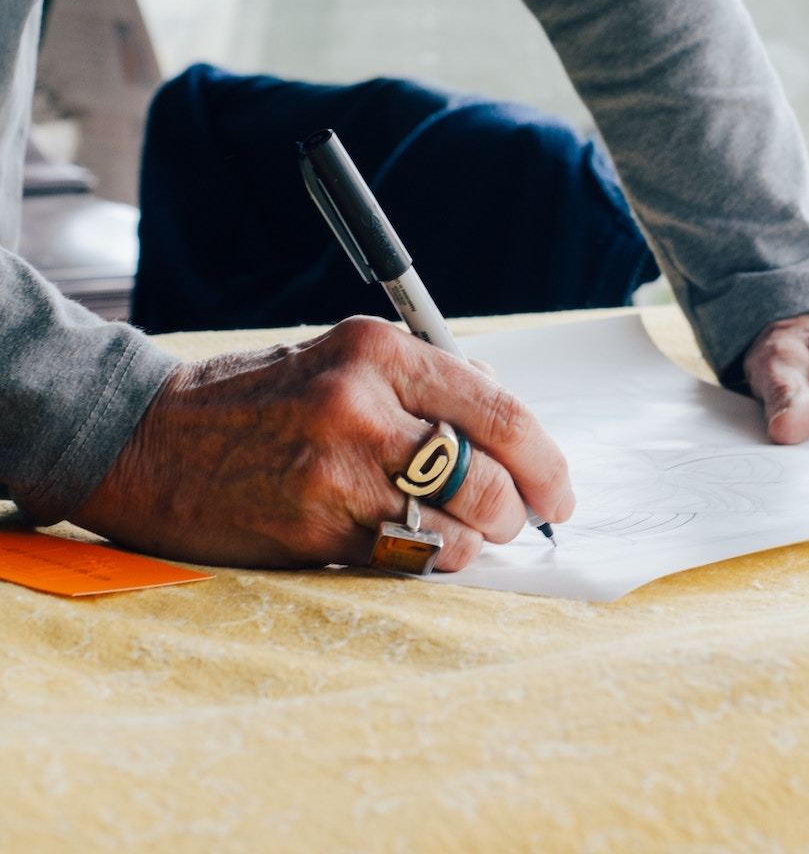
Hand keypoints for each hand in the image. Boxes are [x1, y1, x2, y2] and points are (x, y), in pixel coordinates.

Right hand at [73, 317, 573, 570]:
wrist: (146, 442)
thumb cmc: (260, 399)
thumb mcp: (342, 359)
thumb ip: (428, 382)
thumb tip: (509, 419)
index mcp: (378, 351)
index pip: (499, 409)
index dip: (546, 460)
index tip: (559, 490)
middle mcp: (362, 406)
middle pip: (489, 476)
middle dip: (519, 509)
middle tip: (517, 518)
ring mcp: (337, 472)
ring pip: (457, 527)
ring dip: (476, 540)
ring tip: (463, 532)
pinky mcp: (315, 528)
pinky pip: (409, 558)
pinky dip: (431, 559)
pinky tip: (418, 546)